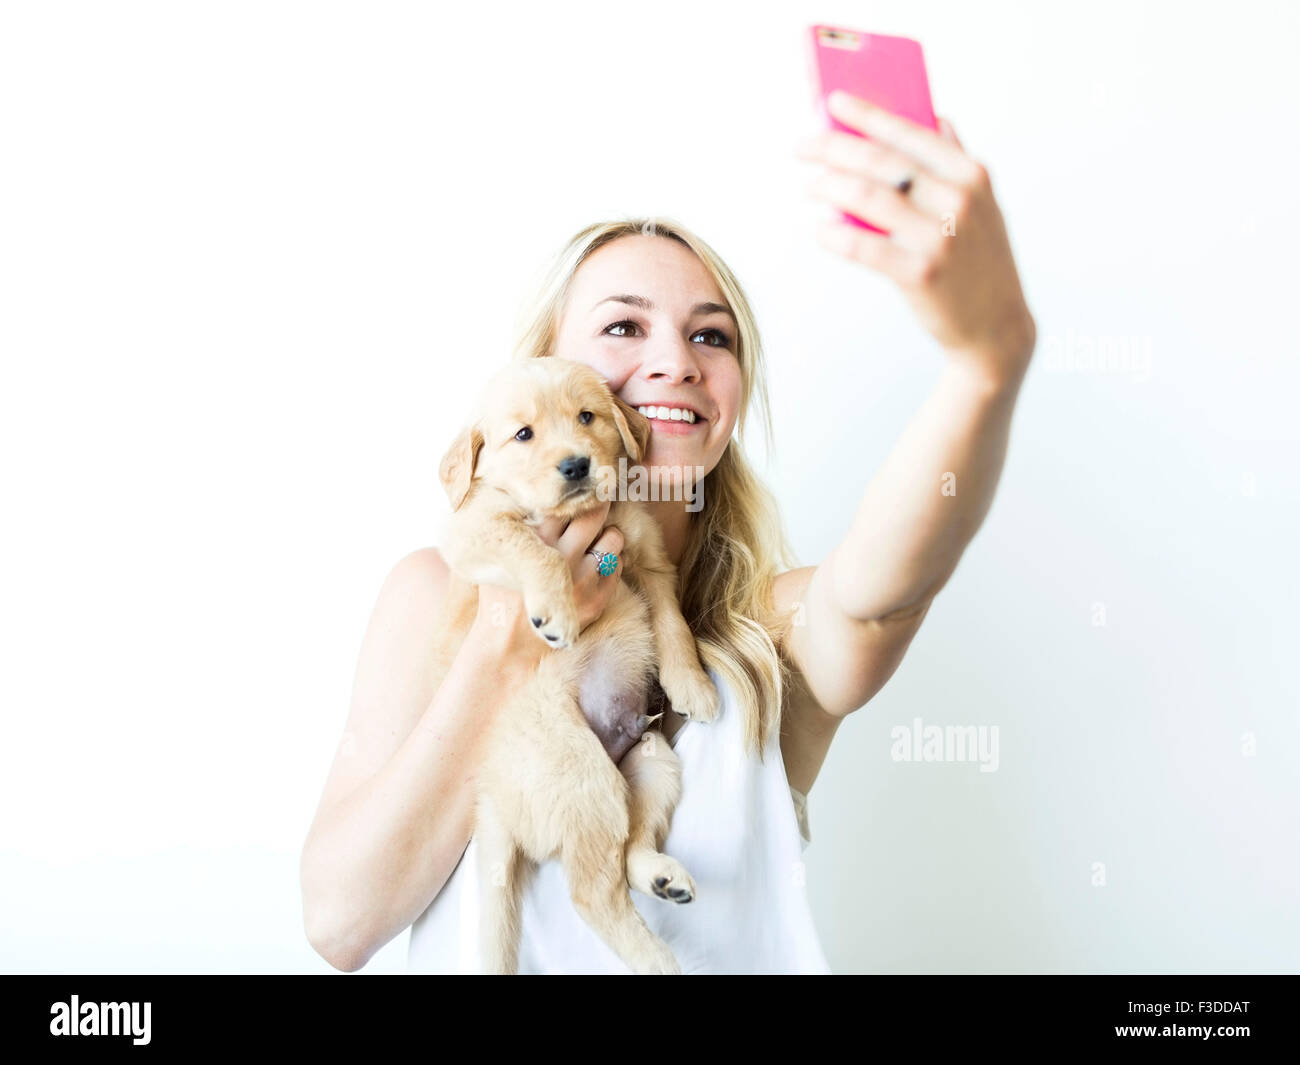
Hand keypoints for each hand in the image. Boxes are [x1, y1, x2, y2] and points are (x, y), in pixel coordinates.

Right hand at [474, 501, 624, 662]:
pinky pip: (618, 566)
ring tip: (597, 538)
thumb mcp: (498, 556)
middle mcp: (559, 559)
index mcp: (532, 542)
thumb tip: (528, 489)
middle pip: (593, 515)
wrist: (507, 645)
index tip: (580, 486)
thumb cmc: (500, 594)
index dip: (575, 492)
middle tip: (599, 500)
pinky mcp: (595, 602)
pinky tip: (596, 563)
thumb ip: (516, 525)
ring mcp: (580, 582)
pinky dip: (612, 559)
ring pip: (613, 539)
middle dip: (599, 504)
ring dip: (609, 534)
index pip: (564, 503)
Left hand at [796, 91, 1035, 386]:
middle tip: (802, 147)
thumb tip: (936, 116)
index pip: (909, 133)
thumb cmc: (979, 260)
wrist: (995, 325)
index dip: (867, 114)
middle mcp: (958, 200)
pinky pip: (863, 247)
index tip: (832, 102)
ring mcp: (939, 237)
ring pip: (867, 198)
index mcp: (971, 174)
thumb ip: (956, 160)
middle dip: (832, 147)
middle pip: (880, 162)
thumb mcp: (982, 204)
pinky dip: (834, 235)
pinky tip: (818, 229)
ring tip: (809, 186)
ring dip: (828, 187)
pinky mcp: (920, 274)